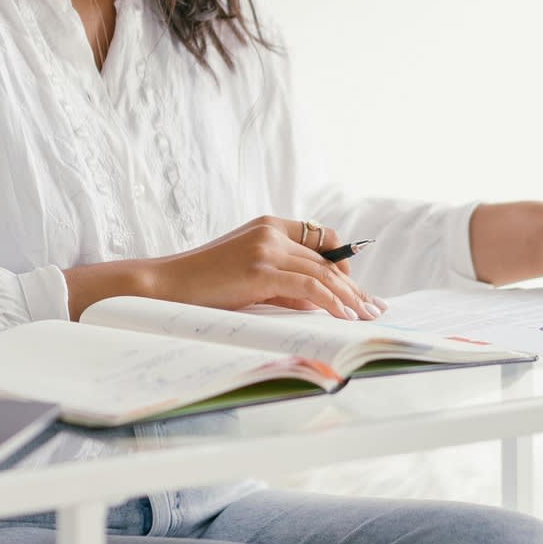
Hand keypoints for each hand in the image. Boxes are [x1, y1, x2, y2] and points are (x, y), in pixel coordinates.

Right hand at [148, 216, 387, 320]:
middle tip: (375, 308)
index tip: (357, 290)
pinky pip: (309, 286)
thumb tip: (319, 302)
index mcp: (268, 226)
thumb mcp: (250, 280)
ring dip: (350, 297)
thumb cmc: (204, 286)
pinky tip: (344, 316)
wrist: (167, 285)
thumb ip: (283, 286)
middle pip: (327, 259)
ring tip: (366, 317)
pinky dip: (332, 302)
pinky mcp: (260, 269)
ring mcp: (265, 248)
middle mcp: (270, 232)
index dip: (343, 263)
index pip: (320, 239)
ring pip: (323, 273)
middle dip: (354, 287)